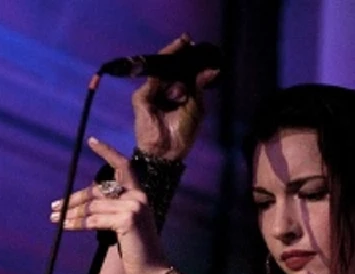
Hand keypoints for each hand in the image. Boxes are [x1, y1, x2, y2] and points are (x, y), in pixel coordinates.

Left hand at [50, 137, 169, 273]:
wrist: (152, 269)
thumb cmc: (137, 248)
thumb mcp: (125, 223)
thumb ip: (112, 208)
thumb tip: (85, 201)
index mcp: (139, 194)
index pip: (123, 166)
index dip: (107, 152)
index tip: (92, 141)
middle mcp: (138, 197)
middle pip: (98, 190)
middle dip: (74, 199)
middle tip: (55, 206)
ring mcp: (134, 208)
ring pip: (93, 206)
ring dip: (71, 214)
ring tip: (56, 219)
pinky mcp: (128, 221)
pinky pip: (94, 220)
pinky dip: (77, 224)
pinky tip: (65, 227)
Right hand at [133, 33, 219, 160]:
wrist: (168, 153)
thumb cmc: (182, 133)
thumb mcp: (196, 106)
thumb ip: (199, 86)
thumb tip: (213, 69)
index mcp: (172, 92)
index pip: (176, 70)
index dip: (183, 56)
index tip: (191, 42)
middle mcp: (159, 90)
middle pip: (167, 66)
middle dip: (178, 53)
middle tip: (187, 40)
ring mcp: (148, 94)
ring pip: (161, 71)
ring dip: (175, 68)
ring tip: (182, 66)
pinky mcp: (141, 98)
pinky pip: (154, 80)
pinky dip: (165, 76)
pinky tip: (175, 78)